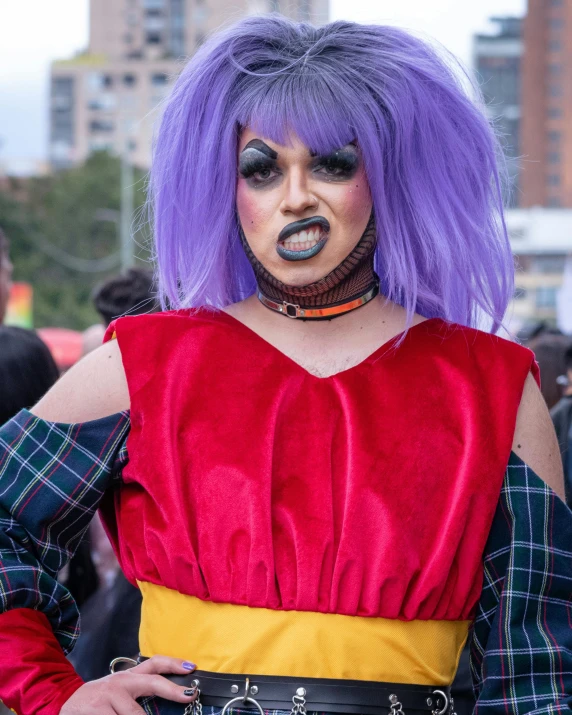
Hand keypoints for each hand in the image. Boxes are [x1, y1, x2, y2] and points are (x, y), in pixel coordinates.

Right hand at [60, 656, 198, 713]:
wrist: (64, 705)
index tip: (192, 667)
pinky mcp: (97, 709)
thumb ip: (139, 694)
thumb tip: (171, 697)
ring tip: (123, 713)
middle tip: (188, 695)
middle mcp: (121, 682)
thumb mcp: (118, 693)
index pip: (154, 664)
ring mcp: (109, 695)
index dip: (174, 664)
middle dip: (172, 690)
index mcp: (128, 677)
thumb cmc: (98, 703)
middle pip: (152, 682)